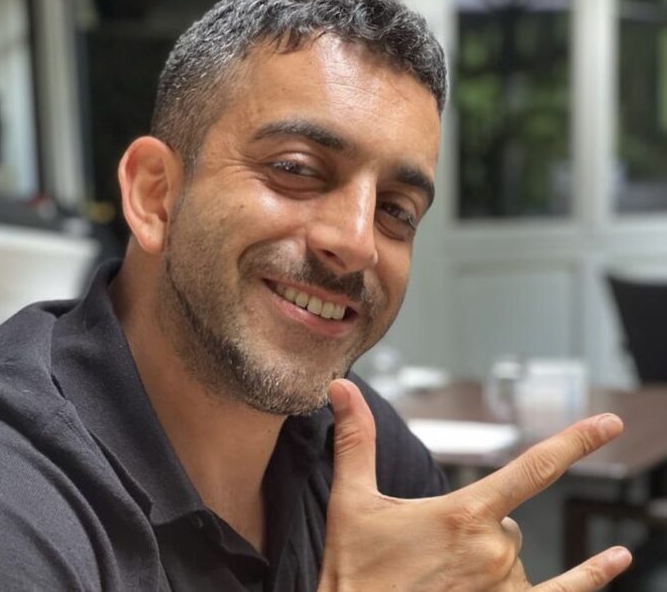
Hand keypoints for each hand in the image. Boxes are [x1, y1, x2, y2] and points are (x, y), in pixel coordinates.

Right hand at [317, 379, 631, 591]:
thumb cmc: (355, 573)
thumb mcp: (351, 503)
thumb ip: (355, 441)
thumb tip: (341, 388)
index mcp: (462, 515)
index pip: (531, 469)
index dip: (574, 443)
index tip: (608, 424)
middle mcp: (494, 551)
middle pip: (504, 522)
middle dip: (474, 528)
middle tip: (427, 553)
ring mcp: (506, 587)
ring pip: (514, 556)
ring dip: (487, 561)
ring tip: (440, 580)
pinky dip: (592, 577)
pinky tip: (620, 558)